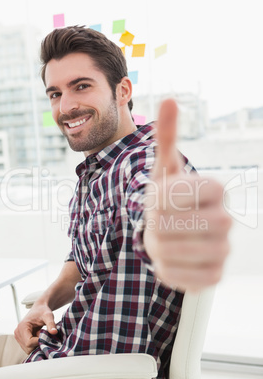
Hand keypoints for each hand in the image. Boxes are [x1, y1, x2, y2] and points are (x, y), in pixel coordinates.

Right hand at [14, 302, 57, 354]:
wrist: (39, 308)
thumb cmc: (43, 311)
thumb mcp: (48, 316)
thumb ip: (51, 324)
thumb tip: (54, 332)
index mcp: (22, 327)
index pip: (29, 343)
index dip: (39, 342)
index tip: (46, 336)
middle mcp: (18, 333)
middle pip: (28, 348)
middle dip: (38, 344)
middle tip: (45, 336)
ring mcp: (18, 337)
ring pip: (28, 349)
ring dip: (37, 345)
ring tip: (42, 335)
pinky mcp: (21, 339)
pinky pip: (28, 347)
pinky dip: (35, 345)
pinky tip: (39, 337)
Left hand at [144, 99, 231, 291]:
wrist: (173, 235)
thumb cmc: (166, 201)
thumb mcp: (163, 171)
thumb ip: (166, 137)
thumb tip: (169, 100)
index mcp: (216, 189)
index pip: (176, 192)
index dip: (158, 198)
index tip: (159, 200)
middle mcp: (226, 219)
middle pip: (170, 225)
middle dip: (153, 224)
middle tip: (157, 224)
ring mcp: (223, 251)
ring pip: (172, 252)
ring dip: (156, 247)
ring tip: (162, 241)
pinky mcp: (215, 277)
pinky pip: (180, 278)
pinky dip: (165, 270)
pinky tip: (171, 259)